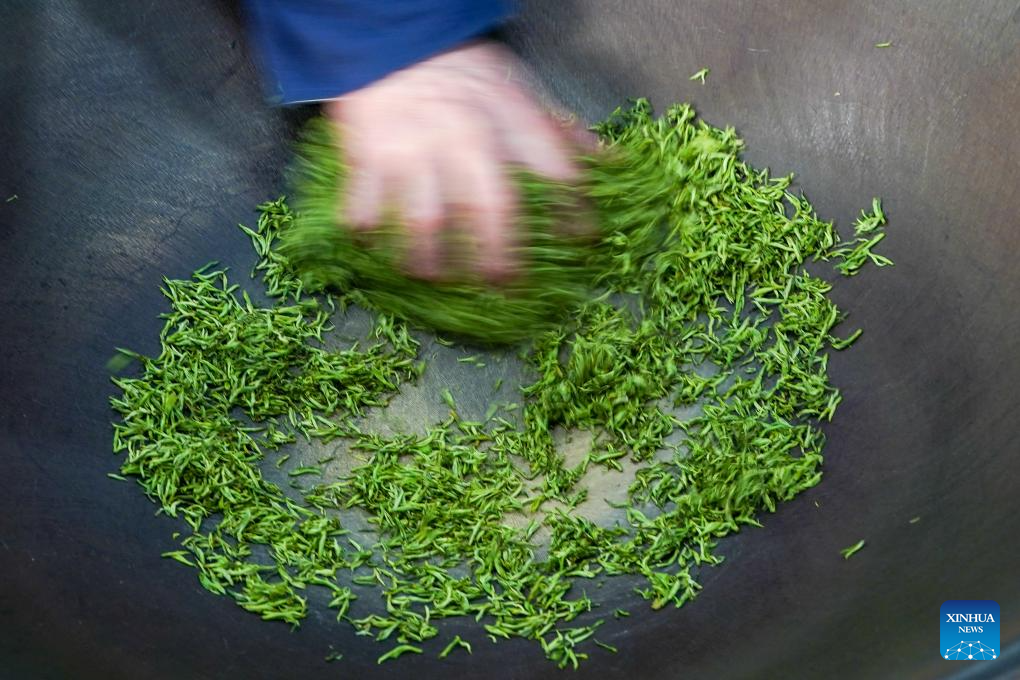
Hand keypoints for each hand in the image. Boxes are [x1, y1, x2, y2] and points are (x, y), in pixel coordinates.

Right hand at [324, 41, 589, 281]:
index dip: (574, 211)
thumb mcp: (518, 87)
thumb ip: (559, 130)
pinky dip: (369, 233)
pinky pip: (366, 207)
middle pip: (486, 211)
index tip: (582, 242)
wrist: (394, 35)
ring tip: (434, 278)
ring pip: (423, 221)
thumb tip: (608, 158)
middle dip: (496, 258)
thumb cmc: (461, 68)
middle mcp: (462, 138)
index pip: (554, 170)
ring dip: (429, 260)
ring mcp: (412, 149)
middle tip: (500, 286)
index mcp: (506, 121)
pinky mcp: (369, 154)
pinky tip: (375, 247)